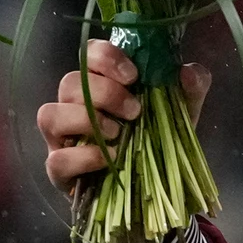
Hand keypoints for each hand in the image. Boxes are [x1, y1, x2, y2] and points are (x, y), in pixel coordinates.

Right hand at [36, 38, 210, 196]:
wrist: (155, 189)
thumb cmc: (159, 139)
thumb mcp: (184, 111)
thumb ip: (192, 86)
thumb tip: (187, 72)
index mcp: (100, 82)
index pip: (88, 53)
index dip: (105, 57)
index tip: (133, 75)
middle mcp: (73, 105)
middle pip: (69, 82)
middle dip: (105, 93)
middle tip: (135, 110)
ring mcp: (61, 138)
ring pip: (49, 114)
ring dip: (87, 120)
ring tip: (119, 133)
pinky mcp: (60, 170)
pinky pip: (56, 159)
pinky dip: (86, 157)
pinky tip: (112, 158)